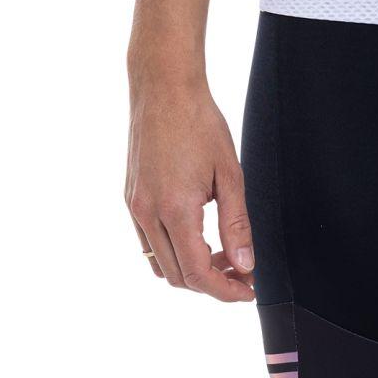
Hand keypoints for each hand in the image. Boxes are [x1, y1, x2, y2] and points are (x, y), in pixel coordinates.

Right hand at [124, 75, 255, 302]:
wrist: (164, 87)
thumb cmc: (199, 121)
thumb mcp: (229, 171)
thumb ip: (236, 222)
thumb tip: (245, 263)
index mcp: (174, 210)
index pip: (198, 274)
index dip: (225, 290)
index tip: (247, 289)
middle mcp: (147, 214)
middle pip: (178, 276)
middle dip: (212, 283)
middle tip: (242, 270)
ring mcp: (134, 207)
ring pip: (160, 264)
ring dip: (191, 269)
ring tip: (222, 254)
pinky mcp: (130, 198)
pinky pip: (149, 243)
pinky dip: (173, 251)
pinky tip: (197, 233)